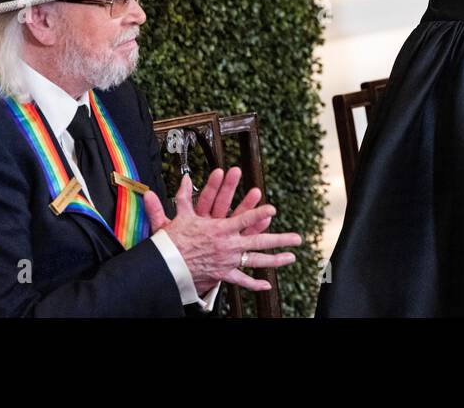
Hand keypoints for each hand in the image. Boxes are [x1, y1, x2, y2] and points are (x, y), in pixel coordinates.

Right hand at [143, 168, 301, 295]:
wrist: (166, 268)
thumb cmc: (173, 242)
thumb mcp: (179, 217)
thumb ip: (184, 197)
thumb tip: (185, 179)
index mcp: (220, 230)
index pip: (244, 219)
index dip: (259, 213)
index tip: (273, 209)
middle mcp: (228, 246)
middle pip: (259, 242)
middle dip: (280, 239)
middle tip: (297, 238)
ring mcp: (227, 262)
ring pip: (256, 261)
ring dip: (275, 259)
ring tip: (291, 257)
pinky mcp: (223, 275)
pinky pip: (241, 280)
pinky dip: (255, 284)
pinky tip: (267, 285)